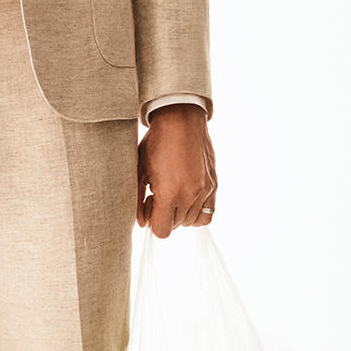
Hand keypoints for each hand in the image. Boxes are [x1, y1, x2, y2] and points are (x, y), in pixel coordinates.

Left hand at [137, 104, 216, 236]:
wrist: (181, 120)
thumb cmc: (157, 142)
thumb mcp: (139, 170)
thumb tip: (141, 222)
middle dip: (164, 215)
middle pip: (175, 226)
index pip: (162, 230)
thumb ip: (137, 200)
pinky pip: (208, 213)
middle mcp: (190, 194)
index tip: (148, 205)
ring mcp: (205, 190)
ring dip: (179, 213)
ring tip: (172, 193)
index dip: (152, 222)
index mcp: (169, 192)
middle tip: (157, 195)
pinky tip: (186, 198)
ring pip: (191, 221)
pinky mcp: (213, 184)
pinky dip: (196, 212)